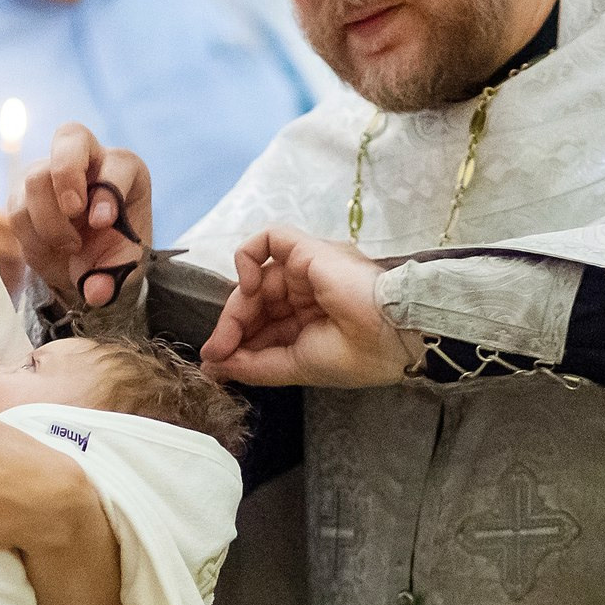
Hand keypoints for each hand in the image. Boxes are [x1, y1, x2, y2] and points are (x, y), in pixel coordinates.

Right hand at [11, 123, 149, 307]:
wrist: (82, 265)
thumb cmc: (111, 254)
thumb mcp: (121, 268)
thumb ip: (111, 279)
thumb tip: (94, 292)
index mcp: (125, 170)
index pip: (118, 163)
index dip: (109, 189)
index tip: (103, 223)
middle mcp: (88, 159)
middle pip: (71, 136)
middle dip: (68, 173)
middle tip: (73, 210)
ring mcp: (51, 170)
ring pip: (36, 177)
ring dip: (49, 220)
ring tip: (69, 246)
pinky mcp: (23, 191)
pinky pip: (17, 207)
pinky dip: (31, 235)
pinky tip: (49, 249)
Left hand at [201, 226, 416, 387]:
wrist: (392, 334)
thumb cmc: (357, 354)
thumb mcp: (295, 366)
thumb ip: (252, 365)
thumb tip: (213, 366)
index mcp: (312, 321)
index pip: (264, 325)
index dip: (236, 341)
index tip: (214, 363)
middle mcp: (309, 292)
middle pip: (256, 302)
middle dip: (232, 326)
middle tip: (216, 350)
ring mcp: (309, 269)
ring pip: (257, 277)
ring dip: (237, 306)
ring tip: (232, 329)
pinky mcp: (308, 249)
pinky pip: (269, 238)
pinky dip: (247, 256)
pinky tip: (247, 285)